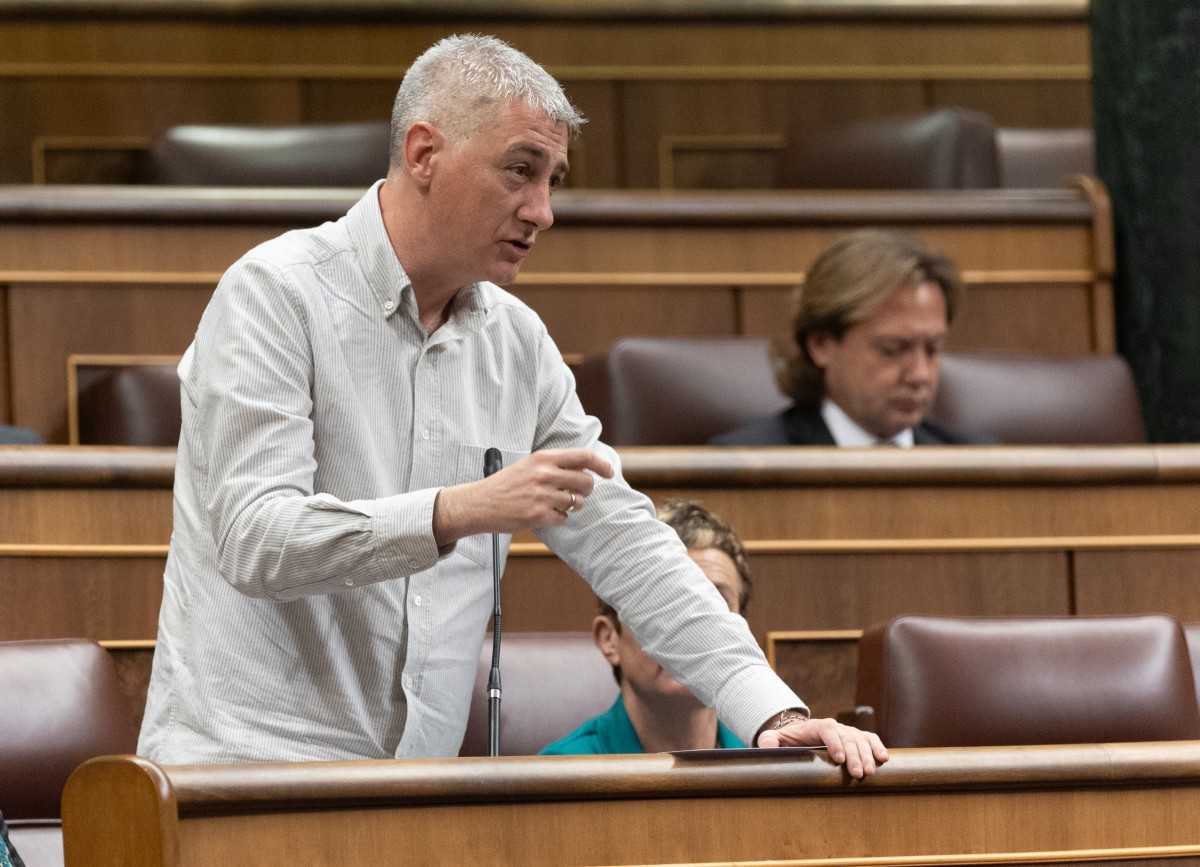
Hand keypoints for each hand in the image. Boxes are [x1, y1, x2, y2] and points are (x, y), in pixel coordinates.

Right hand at [434, 448, 613, 544]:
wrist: (480, 503)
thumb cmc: (505, 484)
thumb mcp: (529, 465)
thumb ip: (554, 464)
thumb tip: (585, 468)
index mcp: (543, 458)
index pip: (584, 457)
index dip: (601, 464)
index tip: (609, 472)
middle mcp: (545, 474)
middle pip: (586, 482)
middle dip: (586, 490)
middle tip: (578, 493)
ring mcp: (542, 495)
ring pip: (577, 502)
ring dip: (573, 506)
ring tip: (557, 504)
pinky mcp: (538, 515)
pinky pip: (564, 518)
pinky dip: (559, 519)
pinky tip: (545, 514)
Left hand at [757, 716, 887, 779]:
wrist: (800, 735)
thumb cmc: (788, 741)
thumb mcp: (775, 739)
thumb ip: (768, 740)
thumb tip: (765, 744)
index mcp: (815, 726)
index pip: (827, 729)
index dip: (835, 742)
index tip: (838, 759)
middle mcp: (834, 727)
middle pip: (847, 737)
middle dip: (854, 755)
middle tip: (858, 774)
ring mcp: (846, 732)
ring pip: (860, 739)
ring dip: (867, 755)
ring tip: (871, 772)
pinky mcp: (856, 738)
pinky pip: (869, 739)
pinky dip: (877, 746)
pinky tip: (884, 758)